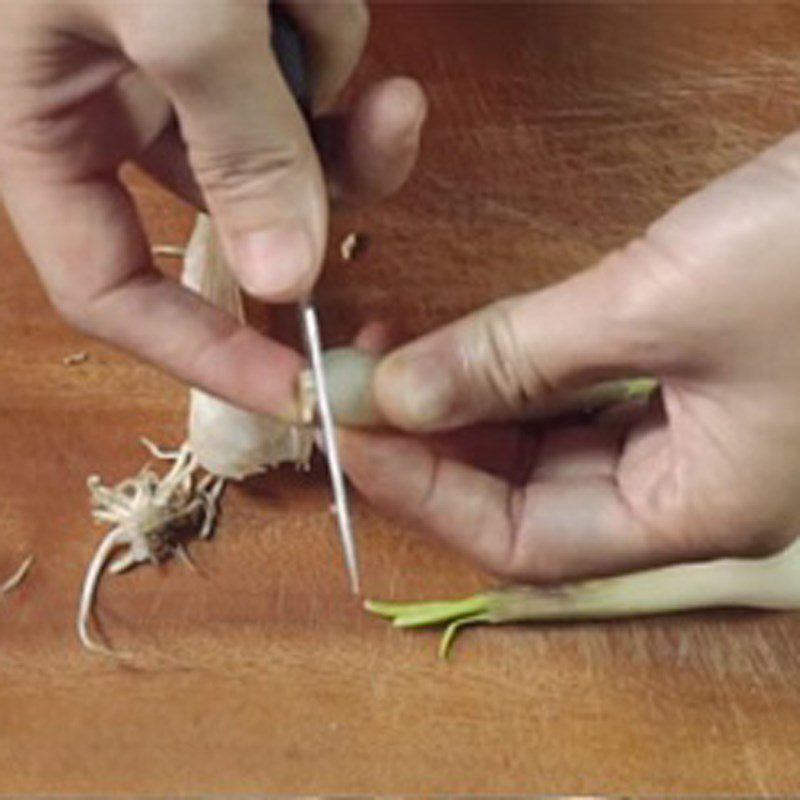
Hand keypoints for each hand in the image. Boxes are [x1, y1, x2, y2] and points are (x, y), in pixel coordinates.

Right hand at [0, 0, 425, 414]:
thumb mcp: (169, 11)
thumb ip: (234, 144)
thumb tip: (287, 278)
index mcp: (45, 130)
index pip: (113, 293)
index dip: (204, 353)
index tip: (297, 389)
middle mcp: (112, 110)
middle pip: (239, 210)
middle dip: (324, 176)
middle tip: (394, 121)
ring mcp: (174, 67)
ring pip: (289, 134)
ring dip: (325, 77)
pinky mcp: (228, 23)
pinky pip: (306, 59)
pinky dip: (320, 22)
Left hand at [340, 131, 799, 583]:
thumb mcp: (655, 305)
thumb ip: (516, 356)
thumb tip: (393, 395)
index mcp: (697, 514)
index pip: (522, 545)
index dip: (425, 496)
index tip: (351, 434)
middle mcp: (690, 489)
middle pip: (526, 497)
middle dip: (435, 446)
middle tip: (357, 389)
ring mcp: (694, 432)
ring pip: (546, 445)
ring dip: (467, 406)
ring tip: (389, 359)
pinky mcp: (690, 372)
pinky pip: (577, 395)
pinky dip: (514, 372)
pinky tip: (464, 344)